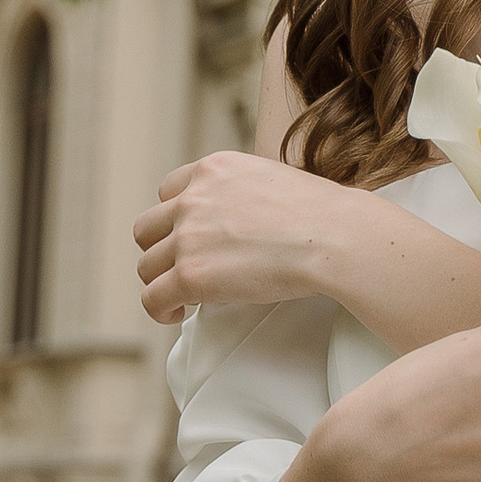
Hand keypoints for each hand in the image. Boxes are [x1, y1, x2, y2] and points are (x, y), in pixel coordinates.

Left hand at [134, 149, 336, 323]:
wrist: (334, 237)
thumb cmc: (321, 214)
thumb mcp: (271, 179)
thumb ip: (241, 193)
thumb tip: (239, 220)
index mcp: (213, 169)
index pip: (168, 191)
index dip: (175, 219)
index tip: (188, 237)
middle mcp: (193, 198)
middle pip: (147, 228)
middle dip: (163, 249)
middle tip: (184, 267)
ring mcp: (188, 237)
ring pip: (146, 266)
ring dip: (162, 281)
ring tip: (183, 296)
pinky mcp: (190, 275)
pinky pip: (153, 298)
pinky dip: (161, 309)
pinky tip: (178, 312)